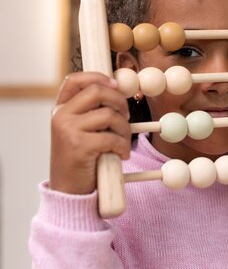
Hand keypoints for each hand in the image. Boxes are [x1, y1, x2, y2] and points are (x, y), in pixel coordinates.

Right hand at [50, 72, 130, 194]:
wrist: (68, 191)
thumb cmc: (80, 160)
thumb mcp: (79, 131)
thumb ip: (90, 112)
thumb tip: (118, 89)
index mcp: (60, 109)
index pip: (75, 80)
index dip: (99, 77)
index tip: (116, 85)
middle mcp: (61, 116)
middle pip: (97, 91)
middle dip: (119, 101)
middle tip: (127, 117)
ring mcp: (68, 130)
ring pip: (109, 115)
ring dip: (125, 129)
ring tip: (123, 142)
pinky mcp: (79, 146)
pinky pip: (111, 138)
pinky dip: (122, 146)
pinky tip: (121, 155)